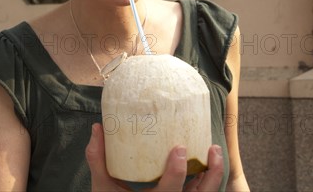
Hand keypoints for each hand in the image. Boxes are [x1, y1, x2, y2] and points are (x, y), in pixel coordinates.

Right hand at [86, 123, 223, 190]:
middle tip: (211, 148)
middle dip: (210, 173)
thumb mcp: (102, 186)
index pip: (170, 191)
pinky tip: (209, 161)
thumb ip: (98, 159)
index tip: (180, 148)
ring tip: (215, 150)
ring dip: (215, 174)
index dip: (177, 172)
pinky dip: (209, 178)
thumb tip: (97, 127)